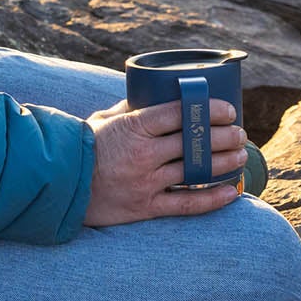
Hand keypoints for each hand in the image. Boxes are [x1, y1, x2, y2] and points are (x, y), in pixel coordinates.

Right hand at [82, 98, 246, 225]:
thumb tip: (157, 93)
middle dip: (224, 136)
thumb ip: (132, 108)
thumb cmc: (84, 146)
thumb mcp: (105, 119)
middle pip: (194, 142)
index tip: (229, 109)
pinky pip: (186, 204)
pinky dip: (212, 199)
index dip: (209, 110)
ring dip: (224, 163)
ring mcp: (145, 182)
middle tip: (240, 133)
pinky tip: (232, 192)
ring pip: (195, 171)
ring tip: (241, 156)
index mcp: (134, 126)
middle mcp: (143, 153)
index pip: (181, 113)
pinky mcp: (145, 207)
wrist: (59, 184)